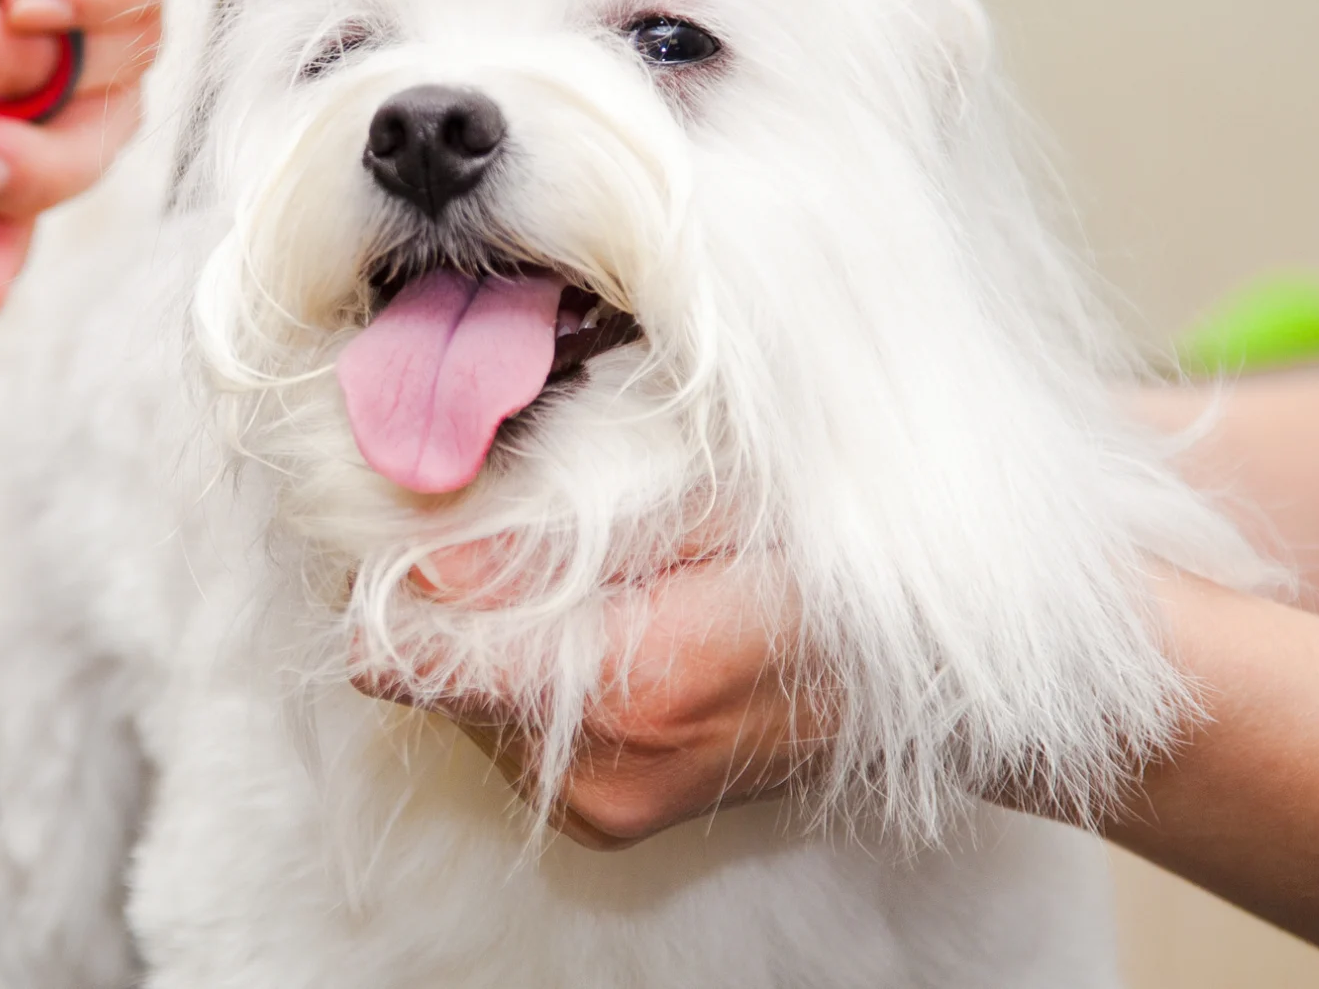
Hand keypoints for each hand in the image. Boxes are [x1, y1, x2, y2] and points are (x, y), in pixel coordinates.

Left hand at [357, 539, 831, 849]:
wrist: (927, 693)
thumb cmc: (834, 572)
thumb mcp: (709, 500)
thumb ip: (562, 524)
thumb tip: (427, 533)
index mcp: (629, 686)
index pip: (419, 646)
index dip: (391, 562)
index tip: (404, 501)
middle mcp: (598, 771)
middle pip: (426, 670)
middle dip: (441, 588)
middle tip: (499, 514)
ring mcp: (598, 807)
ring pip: (455, 700)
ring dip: (479, 631)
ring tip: (566, 574)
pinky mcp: (600, 818)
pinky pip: (501, 730)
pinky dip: (517, 672)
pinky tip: (588, 626)